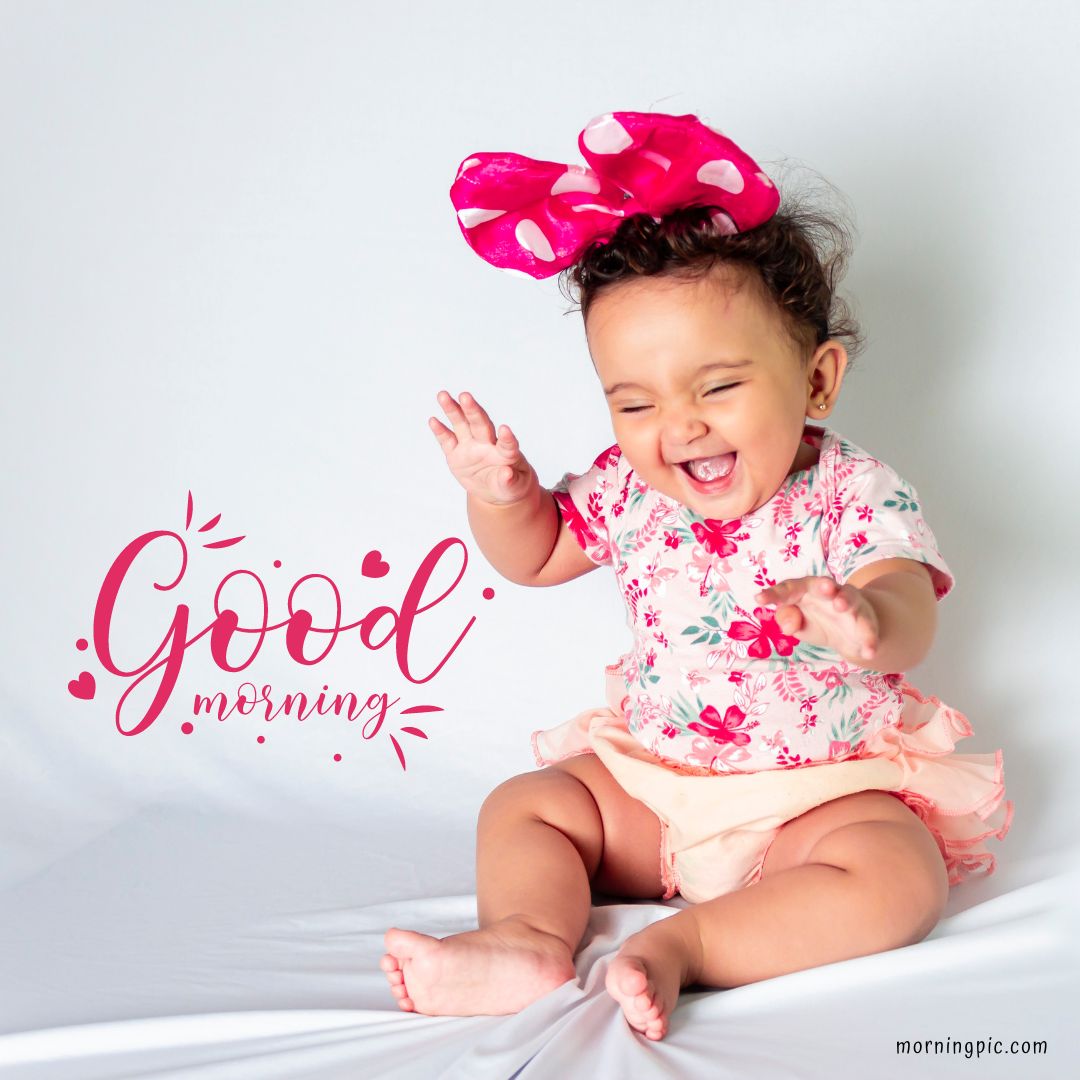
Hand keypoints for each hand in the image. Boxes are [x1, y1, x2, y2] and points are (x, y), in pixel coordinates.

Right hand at [429, 390, 538, 506]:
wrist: (495, 489)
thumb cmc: (510, 485)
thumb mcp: (513, 488)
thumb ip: (510, 481)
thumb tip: (507, 474)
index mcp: (506, 453)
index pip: (507, 443)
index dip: (507, 438)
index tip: (504, 430)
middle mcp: (487, 444)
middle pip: (480, 424)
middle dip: (473, 411)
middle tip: (465, 396)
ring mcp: (470, 447)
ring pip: (461, 425)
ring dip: (453, 410)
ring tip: (443, 395)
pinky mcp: (456, 454)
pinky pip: (447, 440)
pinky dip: (440, 431)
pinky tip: (433, 420)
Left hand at [755, 576, 879, 662]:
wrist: (849, 631)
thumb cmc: (815, 620)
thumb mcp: (797, 623)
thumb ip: (787, 619)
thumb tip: (787, 625)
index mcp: (806, 590)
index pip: (789, 588)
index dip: (775, 594)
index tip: (759, 600)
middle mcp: (829, 592)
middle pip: (824, 584)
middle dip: (824, 585)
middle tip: (823, 587)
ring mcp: (850, 605)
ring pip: (849, 599)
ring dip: (845, 601)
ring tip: (841, 607)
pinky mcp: (866, 622)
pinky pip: (868, 630)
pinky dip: (870, 640)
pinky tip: (868, 653)